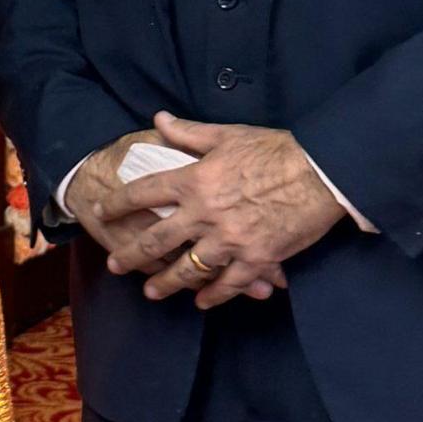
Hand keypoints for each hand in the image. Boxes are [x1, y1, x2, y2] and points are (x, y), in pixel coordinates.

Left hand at [68, 131, 286, 303]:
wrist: (322, 173)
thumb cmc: (275, 149)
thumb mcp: (227, 135)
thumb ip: (189, 133)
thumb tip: (159, 119)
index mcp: (194, 180)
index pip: (144, 193)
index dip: (118, 203)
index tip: (100, 211)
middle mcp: (204, 213)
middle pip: (157, 239)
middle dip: (131, 254)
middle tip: (115, 265)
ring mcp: (229, 240)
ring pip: (188, 269)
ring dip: (166, 283)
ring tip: (151, 292)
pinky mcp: (256, 259)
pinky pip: (228, 283)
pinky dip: (213, 296)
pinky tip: (201, 303)